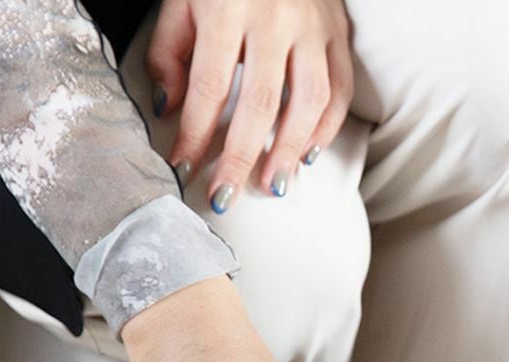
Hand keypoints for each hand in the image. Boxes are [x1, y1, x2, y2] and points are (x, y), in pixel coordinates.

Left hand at [147, 0, 353, 207]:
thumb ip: (169, 52)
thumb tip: (168, 108)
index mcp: (227, 7)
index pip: (210, 85)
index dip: (195, 132)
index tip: (183, 166)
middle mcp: (274, 19)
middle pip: (260, 104)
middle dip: (240, 157)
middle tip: (226, 195)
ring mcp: (312, 27)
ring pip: (308, 102)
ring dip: (289, 151)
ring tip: (272, 185)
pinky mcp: (338, 33)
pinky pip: (340, 90)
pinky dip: (326, 127)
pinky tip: (308, 154)